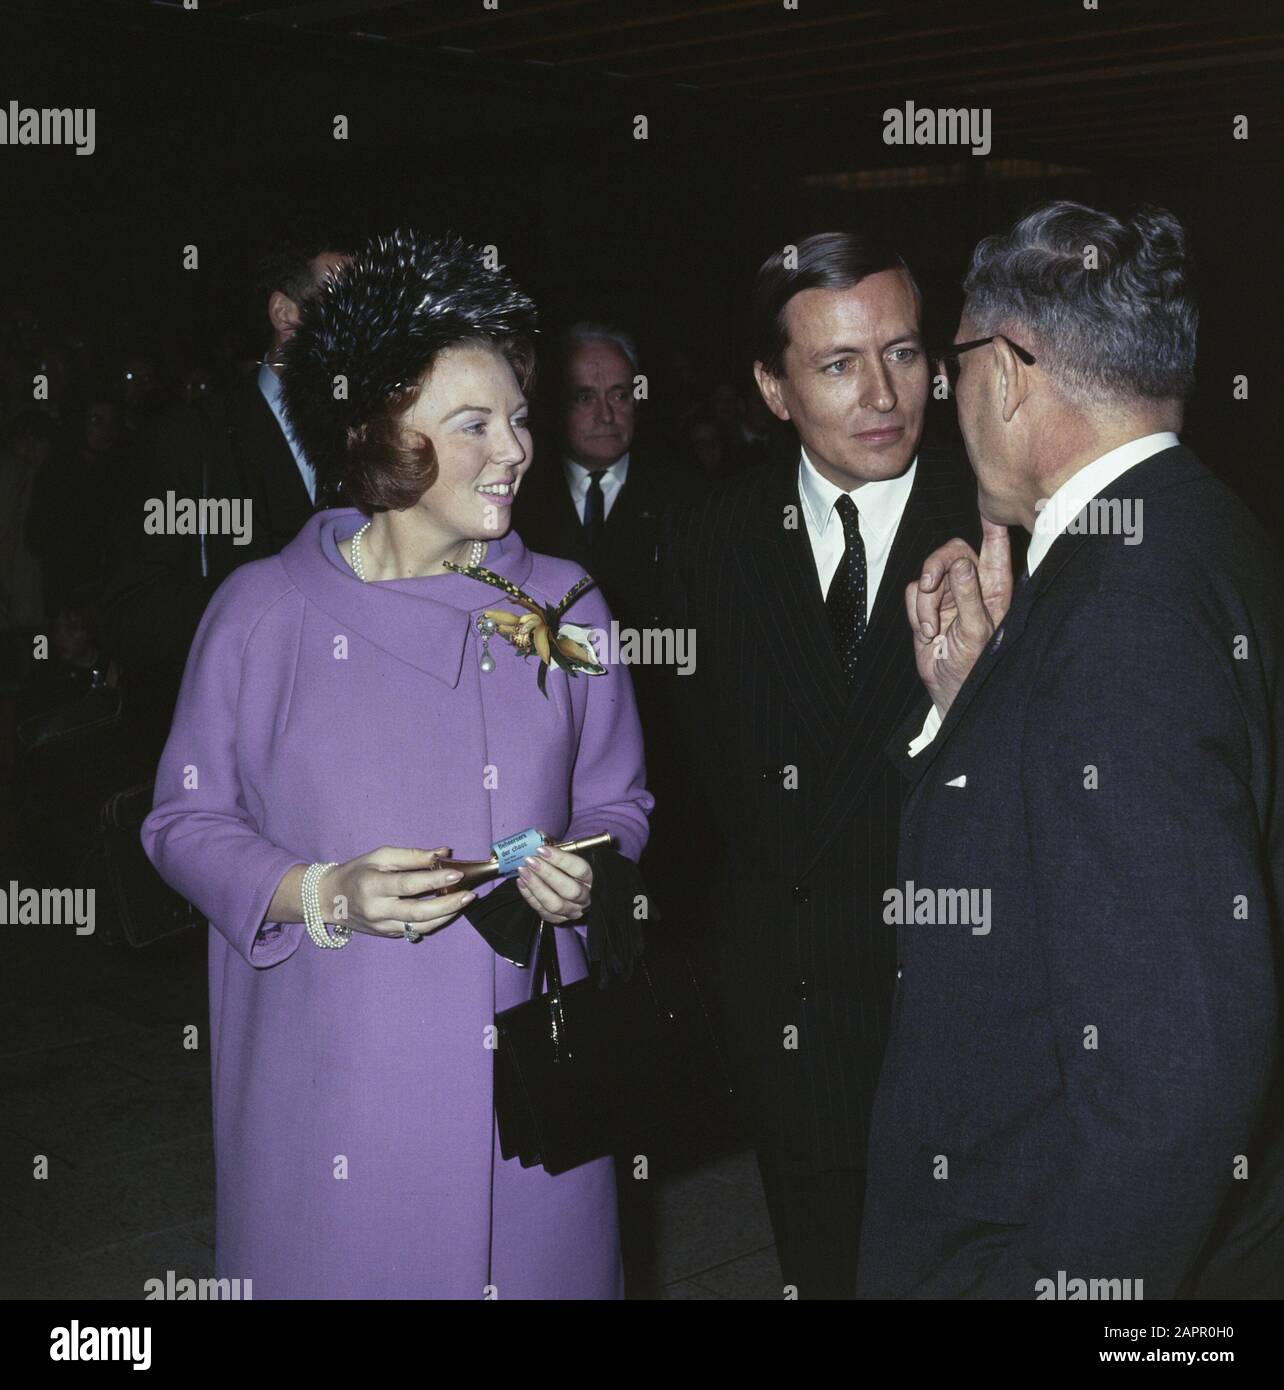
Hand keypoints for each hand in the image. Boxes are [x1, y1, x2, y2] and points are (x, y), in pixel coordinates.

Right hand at [321, 845, 475, 939]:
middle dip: (448, 904)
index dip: (434, 879)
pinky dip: (435, 920)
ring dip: (446, 915)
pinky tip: (448, 910)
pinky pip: (416, 929)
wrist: (330, 899)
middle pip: (418, 912)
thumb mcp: (380, 856)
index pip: (408, 884)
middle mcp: (377, 910)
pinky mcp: (388, 934)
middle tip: (470, 894)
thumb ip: (412, 855)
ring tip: (464, 902)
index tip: (457, 873)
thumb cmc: (358, 871)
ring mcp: (383, 926)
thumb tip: (443, 852)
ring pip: (420, 926)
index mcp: (373, 886)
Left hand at [516, 838, 592, 924]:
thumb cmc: (566, 867)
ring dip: (536, 887)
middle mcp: (584, 897)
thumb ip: (553, 844)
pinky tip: (521, 883)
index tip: (541, 849)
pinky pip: (542, 911)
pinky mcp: (557, 920)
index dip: (560, 859)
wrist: (569, 888)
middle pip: (569, 889)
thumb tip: (538, 835)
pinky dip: (530, 897)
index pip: (579, 869)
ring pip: (555, 904)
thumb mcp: (565, 854)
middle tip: (530, 861)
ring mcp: (571, 911)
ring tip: (522, 872)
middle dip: (547, 874)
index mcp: (589, 878)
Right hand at [905, 519, 1012, 716]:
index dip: (993, 526)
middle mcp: (973, 585)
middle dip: (937, 565)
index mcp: (995, 588)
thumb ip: (968, 597)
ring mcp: (948, 594)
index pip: (996, 548)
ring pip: (928, 572)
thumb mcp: (975, 632)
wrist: (947, 688)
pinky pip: (913, 591)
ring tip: (933, 630)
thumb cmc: (973, 666)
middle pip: (953, 551)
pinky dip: (916, 612)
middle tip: (928, 585)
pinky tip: (928, 633)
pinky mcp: (927, 605)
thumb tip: (960, 564)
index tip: (991, 508)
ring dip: (925, 603)